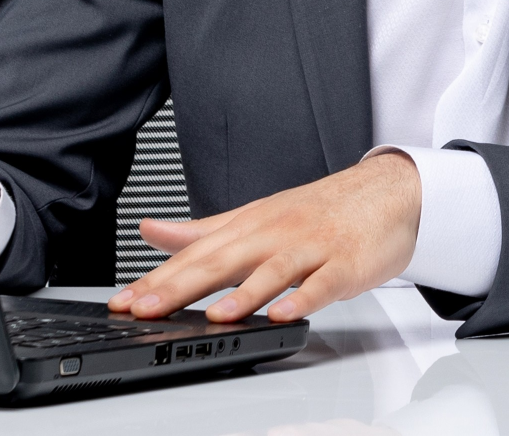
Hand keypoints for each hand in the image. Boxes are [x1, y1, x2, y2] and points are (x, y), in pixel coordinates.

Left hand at [107, 151, 418, 323]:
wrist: (385, 192)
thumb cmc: (317, 211)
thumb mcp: (253, 217)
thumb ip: (201, 231)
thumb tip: (151, 231)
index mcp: (248, 226)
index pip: (194, 255)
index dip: (157, 279)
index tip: (123, 302)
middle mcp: (273, 234)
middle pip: (223, 261)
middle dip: (181, 287)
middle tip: (146, 310)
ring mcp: (310, 248)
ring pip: (272, 272)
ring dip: (244, 295)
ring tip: (215, 316)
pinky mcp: (344, 264)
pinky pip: (322, 283)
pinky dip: (304, 298)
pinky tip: (286, 314)